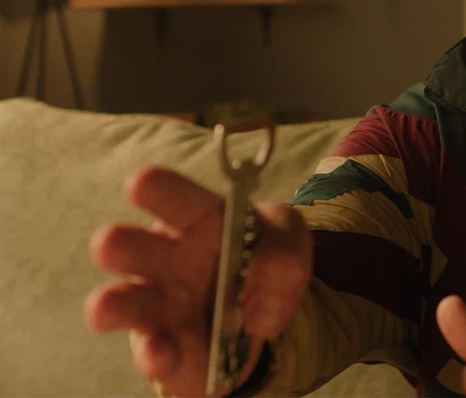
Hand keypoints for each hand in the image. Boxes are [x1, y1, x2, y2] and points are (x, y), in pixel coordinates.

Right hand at [84, 166, 312, 397]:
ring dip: (114, 304)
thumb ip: (283, 256)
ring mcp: (157, 305)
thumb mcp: (288, 243)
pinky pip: (153, 352)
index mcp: (195, 219)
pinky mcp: (163, 348)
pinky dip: (156, 354)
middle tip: (110, 242)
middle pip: (131, 246)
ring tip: (105, 307)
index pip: (175, 198)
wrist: (259, 313)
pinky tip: (161, 353)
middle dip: (118, 244)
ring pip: (125, 302)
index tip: (141, 182)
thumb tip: (264, 306)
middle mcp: (164, 258)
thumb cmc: (264, 257)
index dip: (158, 189)